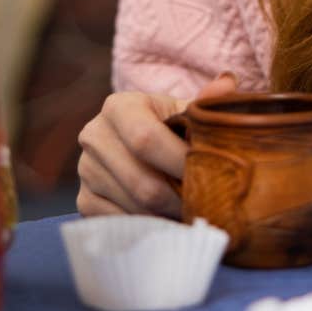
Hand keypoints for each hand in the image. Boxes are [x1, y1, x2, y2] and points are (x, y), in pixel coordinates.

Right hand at [76, 73, 237, 217]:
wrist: (140, 145)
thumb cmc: (171, 127)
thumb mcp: (187, 111)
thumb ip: (207, 102)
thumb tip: (227, 83)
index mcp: (118, 106)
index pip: (145, 139)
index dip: (180, 163)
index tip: (210, 177)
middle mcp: (94, 135)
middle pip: (142, 183)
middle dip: (180, 200)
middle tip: (208, 208)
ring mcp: (86, 170)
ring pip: (135, 207)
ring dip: (169, 217)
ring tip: (195, 215)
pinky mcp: (84, 200)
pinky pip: (123, 224)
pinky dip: (152, 228)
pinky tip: (171, 221)